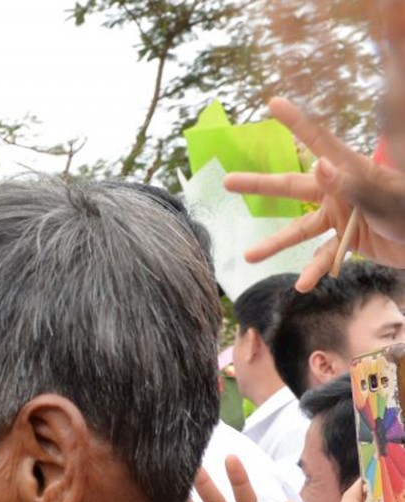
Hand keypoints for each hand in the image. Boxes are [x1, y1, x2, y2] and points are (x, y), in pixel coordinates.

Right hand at [224, 98, 404, 289]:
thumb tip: (318, 166)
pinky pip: (322, 256)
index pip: (318, 142)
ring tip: (249, 256)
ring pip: (300, 229)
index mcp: (349, 171)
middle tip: (227, 182)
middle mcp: (338, 191)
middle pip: (292, 187)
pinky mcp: (347, 241)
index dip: (296, 122)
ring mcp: (340, 216)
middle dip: (259, 185)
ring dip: (275, 243)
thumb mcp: (385, 195)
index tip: (273, 104)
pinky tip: (301, 285)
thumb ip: (352, 183)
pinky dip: (312, 271)